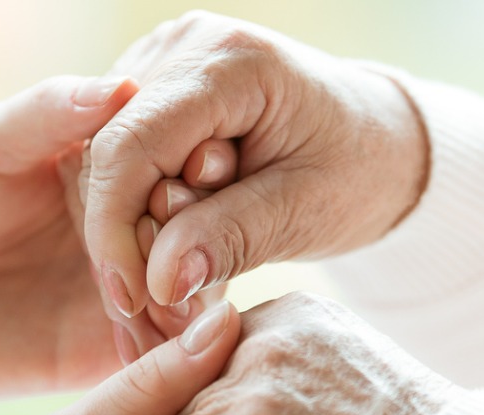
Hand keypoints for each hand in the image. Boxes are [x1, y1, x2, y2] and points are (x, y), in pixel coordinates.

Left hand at [0, 74, 194, 397]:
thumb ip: (48, 113)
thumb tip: (120, 85)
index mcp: (109, 172)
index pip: (176, 165)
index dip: (191, 167)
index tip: (203, 168)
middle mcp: (128, 231)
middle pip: (196, 235)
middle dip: (205, 240)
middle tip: (199, 247)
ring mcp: (125, 295)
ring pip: (189, 301)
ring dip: (197, 304)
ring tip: (193, 304)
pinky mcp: (106, 355)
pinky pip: (159, 361)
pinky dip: (176, 361)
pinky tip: (183, 357)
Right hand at [83, 11, 429, 314]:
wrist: (378, 141)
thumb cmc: (357, 170)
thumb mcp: (305, 212)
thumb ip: (231, 240)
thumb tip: (158, 281)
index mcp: (229, 61)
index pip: (131, 144)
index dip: (114, 228)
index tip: (131, 299)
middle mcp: (185, 45)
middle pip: (109, 152)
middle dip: (129, 235)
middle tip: (170, 300)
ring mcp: (165, 60)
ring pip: (105, 159)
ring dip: (135, 227)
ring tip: (187, 270)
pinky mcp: (156, 87)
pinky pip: (120, 158)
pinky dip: (141, 209)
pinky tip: (182, 240)